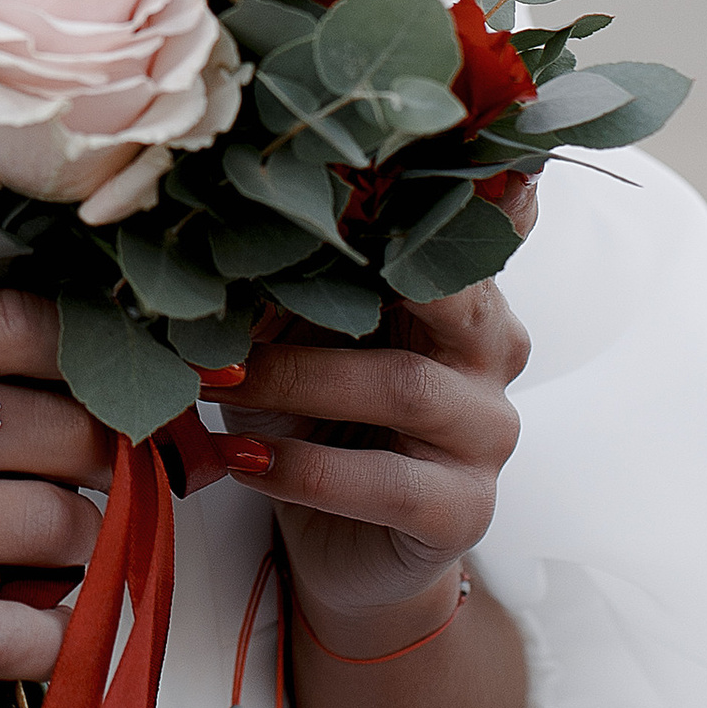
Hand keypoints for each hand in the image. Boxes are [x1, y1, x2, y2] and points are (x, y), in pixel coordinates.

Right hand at [0, 281, 107, 689]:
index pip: (27, 325)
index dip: (92, 356)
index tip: (110, 378)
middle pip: (58, 426)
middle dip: (98, 453)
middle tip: (102, 468)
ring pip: (50, 527)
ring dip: (83, 540)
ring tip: (72, 542)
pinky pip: (2, 636)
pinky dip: (46, 637)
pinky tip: (47, 628)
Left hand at [220, 181, 536, 656]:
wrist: (339, 542)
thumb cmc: (316, 416)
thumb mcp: (299, 335)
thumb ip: (293, 282)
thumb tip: (217, 223)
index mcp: (461, 290)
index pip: (456, 227)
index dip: (417, 193)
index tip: (353, 164)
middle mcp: (492, 352)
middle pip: (446, 293)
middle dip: (333, 283)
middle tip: (232, 281)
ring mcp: (487, 435)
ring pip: (403, 388)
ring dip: (295, 380)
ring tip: (214, 379)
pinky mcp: (463, 511)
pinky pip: (388, 484)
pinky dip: (305, 467)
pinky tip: (243, 459)